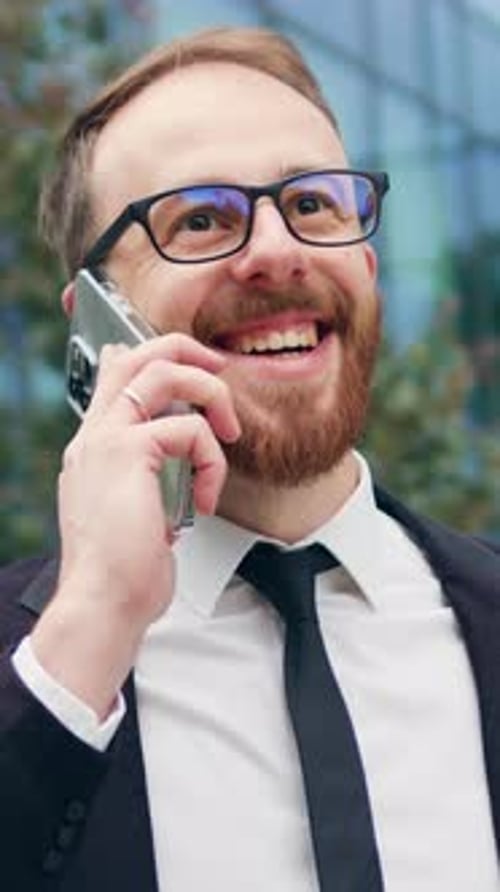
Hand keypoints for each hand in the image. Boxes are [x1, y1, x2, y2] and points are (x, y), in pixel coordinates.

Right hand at [31, 334, 239, 716]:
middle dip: (183, 349)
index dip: (148, 357)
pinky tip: (206, 499)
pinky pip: (188, 429)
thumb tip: (179, 469)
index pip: (112, 378)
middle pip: (134, 355)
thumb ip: (150, 482)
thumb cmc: (123, 572)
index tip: (190, 366)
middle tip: (217, 369)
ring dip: (209, 393)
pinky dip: (211, 461)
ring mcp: (107, 440)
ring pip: (161, 372)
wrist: (103, 604)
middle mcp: (94, 436)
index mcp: (93, 449)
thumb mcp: (137, 516)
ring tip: (228, 431)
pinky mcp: (129, 452)